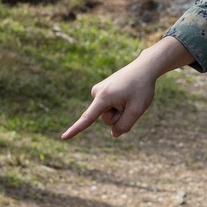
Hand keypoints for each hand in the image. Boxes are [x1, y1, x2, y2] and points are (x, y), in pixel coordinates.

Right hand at [61, 36, 191, 139]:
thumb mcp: (137, 110)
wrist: (143, 69)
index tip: (63, 137)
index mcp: (103, 97)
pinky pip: (109, 107)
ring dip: (121, 109)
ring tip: (129, 95)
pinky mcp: (101, 91)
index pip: (88, 118)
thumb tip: (113, 134)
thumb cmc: (142, 88)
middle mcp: (96, 92)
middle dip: (120, 115)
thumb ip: (124, 125)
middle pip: (107, 119)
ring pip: (109, 114)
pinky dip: (119, 105)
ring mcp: (98, 91)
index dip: (76, 129)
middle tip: (131, 100)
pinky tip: (126, 94)